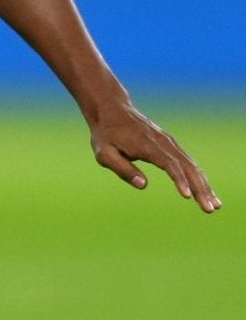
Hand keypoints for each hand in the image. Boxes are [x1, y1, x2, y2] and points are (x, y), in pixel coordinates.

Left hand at [85, 97, 221, 212]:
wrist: (112, 111)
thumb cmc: (106, 135)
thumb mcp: (104, 153)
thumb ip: (122, 169)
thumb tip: (143, 185)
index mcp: (147, 146)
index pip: (169, 164)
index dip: (179, 180)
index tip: (188, 196)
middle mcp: (164, 143)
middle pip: (188, 167)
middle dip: (201, 188)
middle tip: (211, 208)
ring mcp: (170, 143)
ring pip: (192, 165)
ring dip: (205, 185)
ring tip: (215, 205)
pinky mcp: (171, 145)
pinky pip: (189, 163)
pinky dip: (199, 177)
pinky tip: (206, 191)